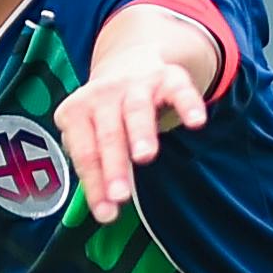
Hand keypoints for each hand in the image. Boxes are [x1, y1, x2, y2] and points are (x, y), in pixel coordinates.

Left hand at [57, 52, 208, 224]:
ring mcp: (135, 84)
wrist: (128, 60)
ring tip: (144, 158)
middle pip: (108, 134)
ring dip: (140, 134)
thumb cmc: (107, 114)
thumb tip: (106, 210)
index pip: (85, 153)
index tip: (106, 212)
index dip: (95, 184)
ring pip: (136, 110)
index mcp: (76, 112)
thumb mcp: (92, 135)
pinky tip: (196, 122)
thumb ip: (97, 168)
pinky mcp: (167, 77)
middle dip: (114, 166)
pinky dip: (188, 104)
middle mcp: (103, 95)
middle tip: (120, 196)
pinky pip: (179, 91)